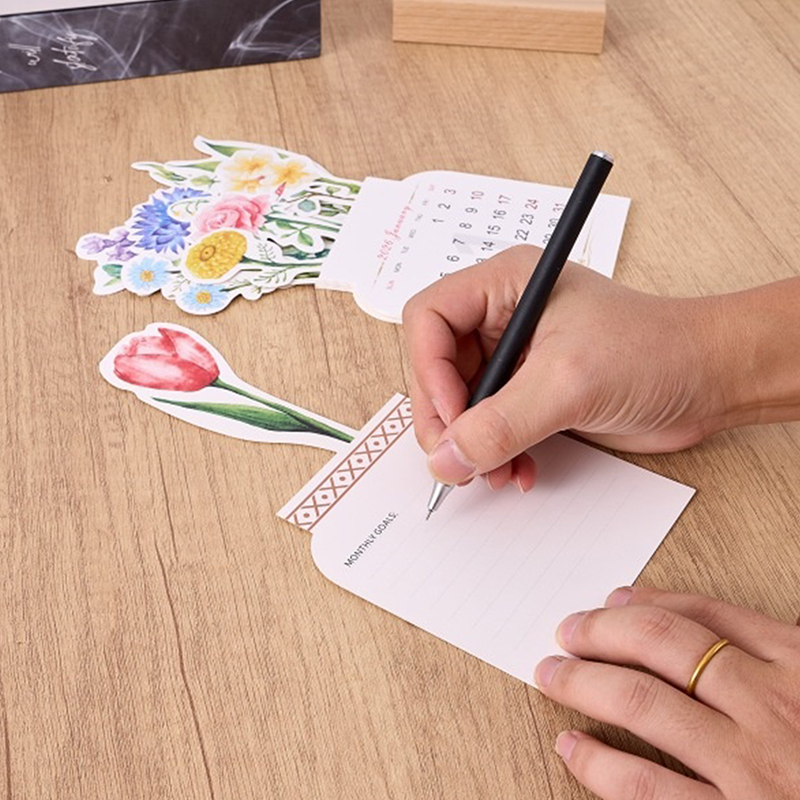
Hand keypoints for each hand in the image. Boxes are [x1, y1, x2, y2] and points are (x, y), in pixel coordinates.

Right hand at [402, 245, 732, 489]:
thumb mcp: (568, 384)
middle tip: (461, 460)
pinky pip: (488, 424)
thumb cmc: (656, 351)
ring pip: (459, 402)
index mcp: (505, 285)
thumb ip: (500, 423)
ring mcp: (515, 355)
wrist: (710, 380)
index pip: (428, 318)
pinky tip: (518, 470)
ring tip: (495, 471)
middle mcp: (503, 316)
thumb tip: (446, 458)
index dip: (428, 370)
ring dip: (471, 444)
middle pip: (436, 366)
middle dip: (446, 418)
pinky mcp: (531, 390)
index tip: (452, 417)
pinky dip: (494, 453)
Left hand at [534, 586, 799, 798]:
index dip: (646, 603)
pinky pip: (648, 790)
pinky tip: (572, 748)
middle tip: (565, 631)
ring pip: (643, 704)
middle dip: (601, 632)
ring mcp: (754, 770)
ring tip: (550, 674)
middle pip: (662, 647)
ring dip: (584, 683)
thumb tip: (701, 623)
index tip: (609, 602)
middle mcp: (775, 709)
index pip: (706, 616)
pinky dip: (599, 765)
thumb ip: (778, 651)